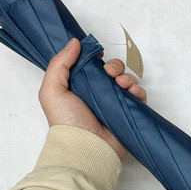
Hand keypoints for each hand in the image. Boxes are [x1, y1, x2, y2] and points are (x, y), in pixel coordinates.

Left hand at [39, 38, 146, 159]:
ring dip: (127, 77)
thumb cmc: (66, 122)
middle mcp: (98, 94)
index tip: (98, 55)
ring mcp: (114, 104)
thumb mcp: (52, 89)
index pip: (92, 66)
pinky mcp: (127, 113)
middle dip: (114, 66)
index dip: (97, 57)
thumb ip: (60, 63)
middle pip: (112, 70)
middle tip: (110, 73)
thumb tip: (75, 42)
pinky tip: (131, 92)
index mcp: (80, 87)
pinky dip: (137, 91)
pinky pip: (138, 96)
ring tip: (121, 84)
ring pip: (127, 80)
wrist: (85, 148)